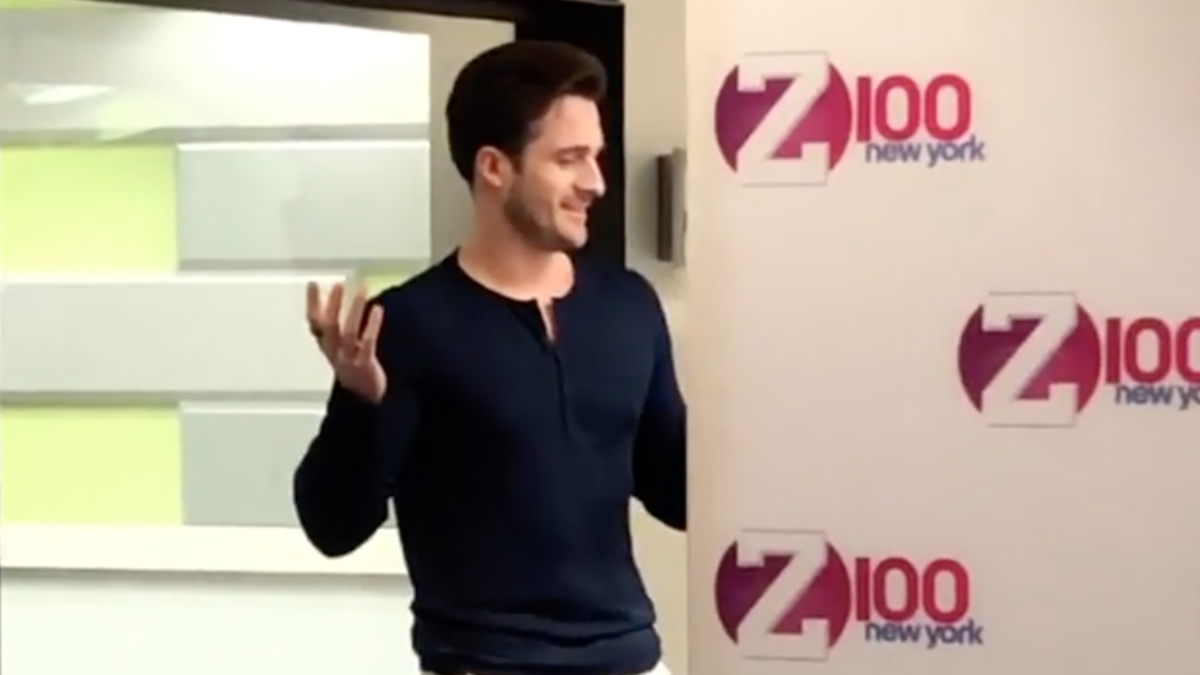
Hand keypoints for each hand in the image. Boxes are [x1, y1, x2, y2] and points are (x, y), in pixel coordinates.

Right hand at [306, 281, 385, 403]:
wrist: (364, 400)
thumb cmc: (353, 369)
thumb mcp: (340, 349)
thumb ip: (337, 329)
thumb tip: (338, 301)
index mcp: (327, 347)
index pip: (314, 324)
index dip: (312, 304)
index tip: (312, 283)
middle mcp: (334, 353)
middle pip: (329, 327)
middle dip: (333, 305)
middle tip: (338, 284)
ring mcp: (348, 359)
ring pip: (348, 333)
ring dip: (354, 310)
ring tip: (362, 290)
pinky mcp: (364, 365)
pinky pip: (367, 343)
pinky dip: (371, 325)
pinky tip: (377, 310)